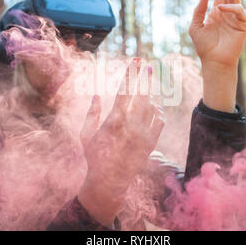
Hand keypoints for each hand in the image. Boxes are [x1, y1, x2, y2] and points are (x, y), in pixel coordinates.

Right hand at [78, 59, 164, 225]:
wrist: (109, 182)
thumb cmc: (94, 157)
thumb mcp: (86, 135)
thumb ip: (91, 113)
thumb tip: (96, 95)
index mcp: (113, 120)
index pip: (124, 91)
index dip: (130, 74)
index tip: (135, 62)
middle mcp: (131, 125)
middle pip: (141, 94)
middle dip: (145, 78)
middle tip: (148, 66)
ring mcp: (143, 134)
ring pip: (152, 106)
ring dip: (150, 95)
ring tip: (147, 89)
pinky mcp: (151, 143)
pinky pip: (160, 121)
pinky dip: (158, 112)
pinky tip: (155, 107)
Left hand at [188, 0, 245, 111]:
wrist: (213, 61)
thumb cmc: (204, 46)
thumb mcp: (195, 26)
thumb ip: (198, 10)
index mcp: (217, 11)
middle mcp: (227, 12)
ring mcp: (236, 18)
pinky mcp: (242, 26)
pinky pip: (239, 12)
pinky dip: (231, 8)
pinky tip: (220, 8)